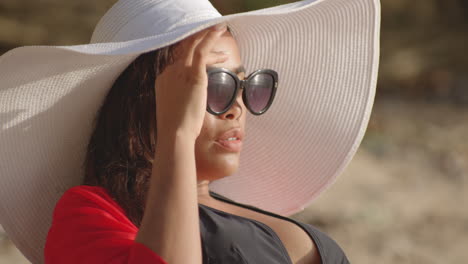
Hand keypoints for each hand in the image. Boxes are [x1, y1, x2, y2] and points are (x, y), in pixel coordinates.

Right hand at [154, 24, 228, 141]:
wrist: (175, 133)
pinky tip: (219, 31)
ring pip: (194, 46)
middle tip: (212, 32)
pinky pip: (202, 50)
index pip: (179, 59)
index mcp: (164, 79)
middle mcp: (170, 71)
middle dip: (199, 38)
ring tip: (220, 31)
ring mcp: (180, 72)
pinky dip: (210, 38)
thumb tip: (188, 101)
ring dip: (207, 36)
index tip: (204, 51)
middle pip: (185, 49)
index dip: (192, 52)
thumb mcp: (175, 109)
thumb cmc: (176, 128)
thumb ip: (181, 98)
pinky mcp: (193, 75)